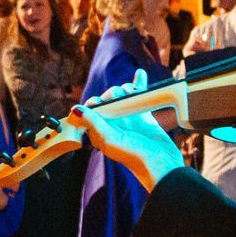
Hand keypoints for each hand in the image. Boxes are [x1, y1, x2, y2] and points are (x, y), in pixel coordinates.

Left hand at [71, 71, 184, 192]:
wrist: (160, 163)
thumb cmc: (132, 155)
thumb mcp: (108, 139)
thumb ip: (93, 122)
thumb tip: (75, 109)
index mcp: (99, 131)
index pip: (89, 110)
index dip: (93, 103)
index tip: (100, 104)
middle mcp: (112, 123)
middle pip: (107, 98)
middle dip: (112, 94)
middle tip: (120, 102)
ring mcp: (127, 117)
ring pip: (122, 94)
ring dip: (127, 89)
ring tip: (133, 92)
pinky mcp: (142, 114)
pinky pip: (139, 95)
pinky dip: (139, 83)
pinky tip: (140, 74)